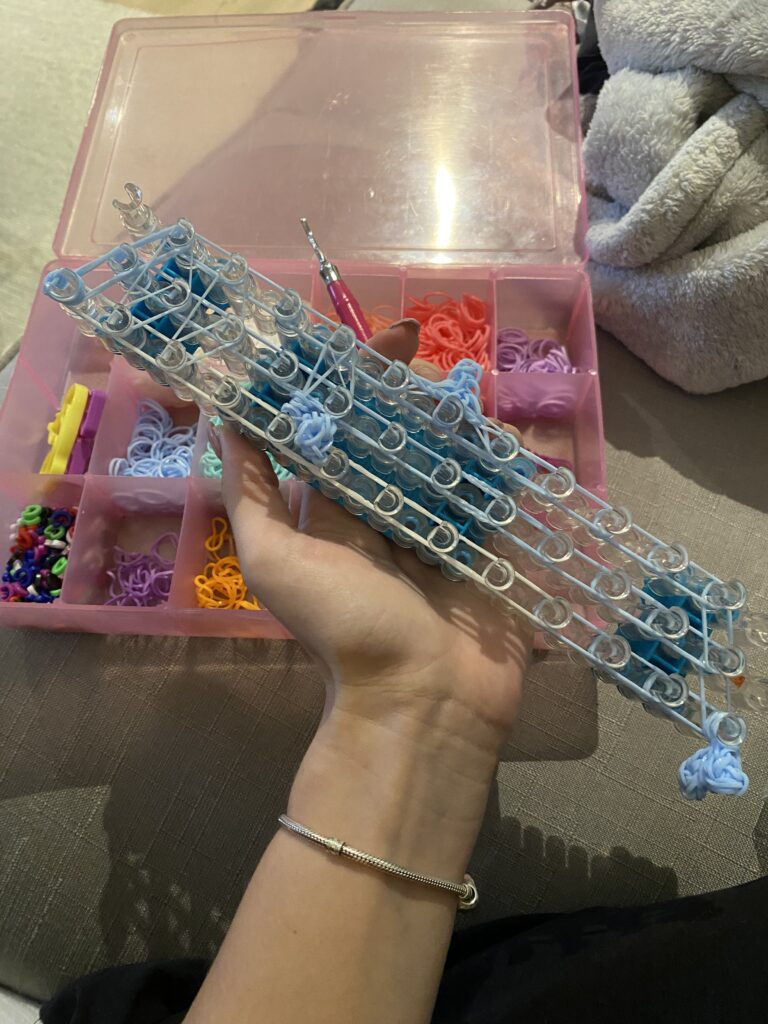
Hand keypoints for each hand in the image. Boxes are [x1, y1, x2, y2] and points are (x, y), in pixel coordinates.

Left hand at [220, 322, 531, 759]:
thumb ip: (250, 489)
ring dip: (452, 409)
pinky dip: (499, 451)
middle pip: (396, 427)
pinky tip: (501, 422)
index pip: (336, 426)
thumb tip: (224, 414)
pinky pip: (495, 483)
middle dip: (404, 384)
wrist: (425, 698)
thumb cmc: (346, 626)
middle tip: (419, 349)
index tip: (354, 342)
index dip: (345, 380)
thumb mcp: (274, 558)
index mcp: (335, 507)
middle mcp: (387, 507)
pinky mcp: (491, 538)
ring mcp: (442, 521)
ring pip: (446, 446)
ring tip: (459, 379)